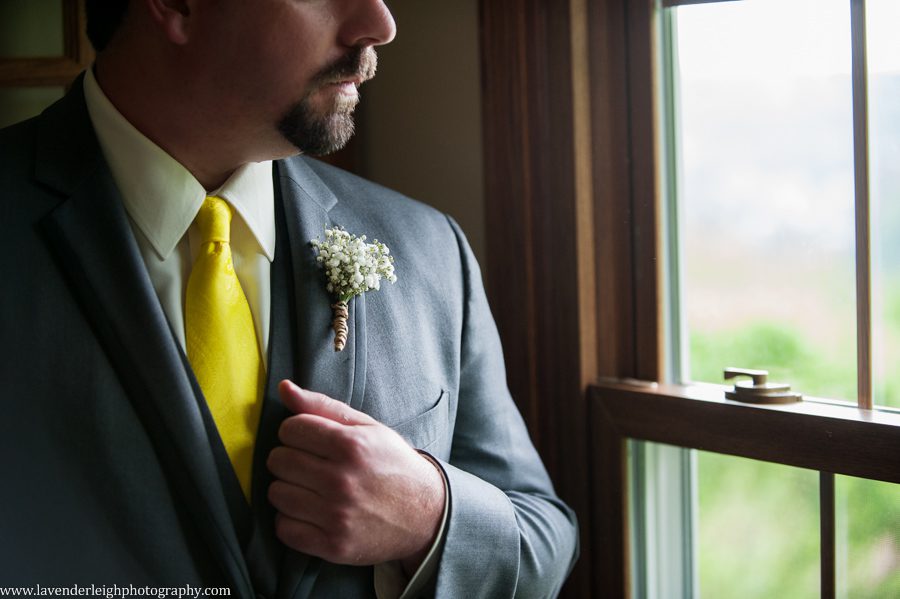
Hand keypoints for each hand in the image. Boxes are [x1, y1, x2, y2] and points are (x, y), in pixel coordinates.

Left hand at [267, 380, 444, 572]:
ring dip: (289, 489)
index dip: (296, 432)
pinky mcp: (332, 545)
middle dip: (290, 458)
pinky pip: (283, 528)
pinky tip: (310, 512)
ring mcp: (336, 515)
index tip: (309, 440)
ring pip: (276, 494)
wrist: (427, 515)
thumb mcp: (368, 428)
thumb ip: (324, 406)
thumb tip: (284, 388)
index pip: (290, 429)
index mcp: (351, 445)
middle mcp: (341, 480)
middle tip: (310, 464)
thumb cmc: (393, 465)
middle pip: (278, 461)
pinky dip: (290, 520)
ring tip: (310, 488)